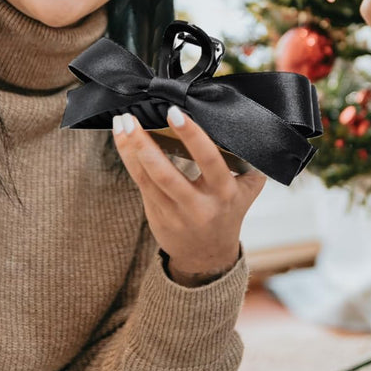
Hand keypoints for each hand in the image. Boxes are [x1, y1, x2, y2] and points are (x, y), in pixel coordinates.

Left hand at [112, 107, 265, 285]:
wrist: (208, 257)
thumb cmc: (228, 213)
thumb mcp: (247, 191)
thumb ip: (248, 163)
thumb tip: (249, 129)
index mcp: (224, 193)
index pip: (208, 160)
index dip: (191, 136)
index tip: (174, 113)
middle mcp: (198, 205)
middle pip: (166, 173)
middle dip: (145, 144)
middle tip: (132, 117)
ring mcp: (174, 213)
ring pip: (147, 178)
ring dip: (130, 149)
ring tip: (121, 123)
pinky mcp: (156, 215)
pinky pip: (140, 182)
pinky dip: (129, 159)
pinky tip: (121, 139)